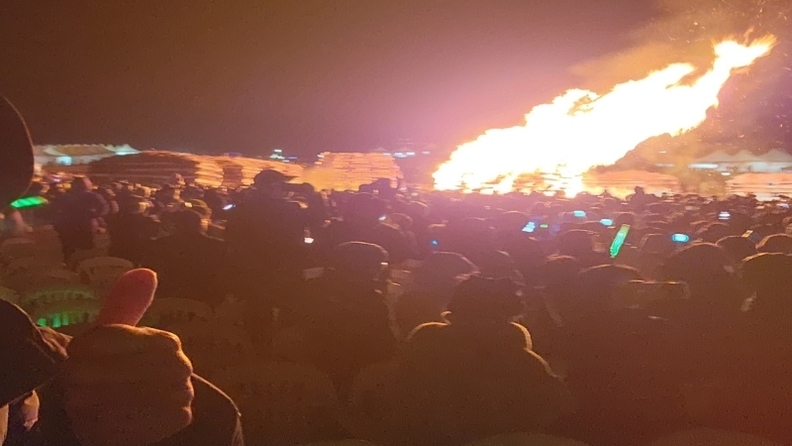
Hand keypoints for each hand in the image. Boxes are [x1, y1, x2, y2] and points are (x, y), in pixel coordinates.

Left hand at [61, 269, 194, 445]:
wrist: (154, 412)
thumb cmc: (128, 367)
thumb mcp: (122, 336)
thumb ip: (126, 306)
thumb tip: (147, 271)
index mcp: (166, 342)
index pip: (111, 339)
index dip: (85, 349)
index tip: (75, 355)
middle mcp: (181, 366)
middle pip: (113, 370)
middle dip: (85, 377)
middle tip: (73, 383)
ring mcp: (180, 395)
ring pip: (115, 398)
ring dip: (90, 401)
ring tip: (79, 400)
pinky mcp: (174, 422)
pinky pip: (127, 424)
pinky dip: (104, 423)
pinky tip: (94, 418)